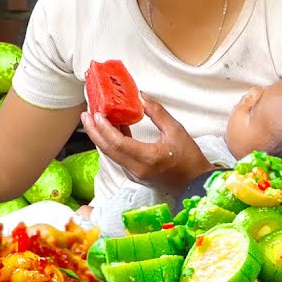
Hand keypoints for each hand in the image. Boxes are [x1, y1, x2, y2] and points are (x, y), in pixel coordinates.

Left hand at [82, 94, 213, 196]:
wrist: (195, 184)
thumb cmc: (190, 158)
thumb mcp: (176, 130)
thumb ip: (157, 113)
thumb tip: (141, 97)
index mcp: (147, 158)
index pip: (118, 143)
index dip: (104, 128)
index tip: (96, 114)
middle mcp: (136, 169)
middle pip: (108, 150)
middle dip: (94, 131)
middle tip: (86, 115)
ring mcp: (134, 174)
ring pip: (111, 154)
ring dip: (101, 137)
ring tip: (94, 119)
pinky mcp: (135, 175)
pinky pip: (118, 157)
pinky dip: (112, 143)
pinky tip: (112, 129)